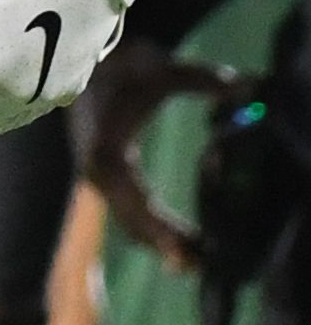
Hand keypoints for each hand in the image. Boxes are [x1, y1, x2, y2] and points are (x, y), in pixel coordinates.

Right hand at [76, 36, 228, 270]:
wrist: (80, 60)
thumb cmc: (121, 66)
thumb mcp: (160, 69)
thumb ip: (201, 78)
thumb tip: (244, 84)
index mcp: (107, 151)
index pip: (136, 200)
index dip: (161, 229)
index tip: (185, 251)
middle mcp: (98, 172)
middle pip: (133, 220)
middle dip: (166, 244)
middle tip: (202, 264)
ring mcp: (97, 177)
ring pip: (128, 220)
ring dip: (160, 240)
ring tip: (196, 258)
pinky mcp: (102, 176)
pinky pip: (126, 211)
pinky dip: (150, 227)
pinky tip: (175, 237)